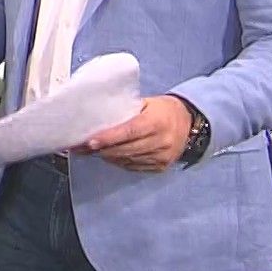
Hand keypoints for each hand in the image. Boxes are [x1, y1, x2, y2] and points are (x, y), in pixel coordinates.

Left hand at [76, 95, 191, 172]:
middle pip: (125, 149)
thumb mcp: (147, 103)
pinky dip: (119, 161)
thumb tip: (98, 118)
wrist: (190, 123)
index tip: (90, 141)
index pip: (129, 132)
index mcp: (156, 122)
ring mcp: (161, 156)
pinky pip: (134, 166)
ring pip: (127, 160)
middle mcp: (161, 141)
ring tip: (90, 151)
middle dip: (100, 149)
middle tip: (80, 147)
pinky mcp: (161, 167)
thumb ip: (126, 111)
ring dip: (107, 156)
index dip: (108, 138)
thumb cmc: (163, 109)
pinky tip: (108, 155)